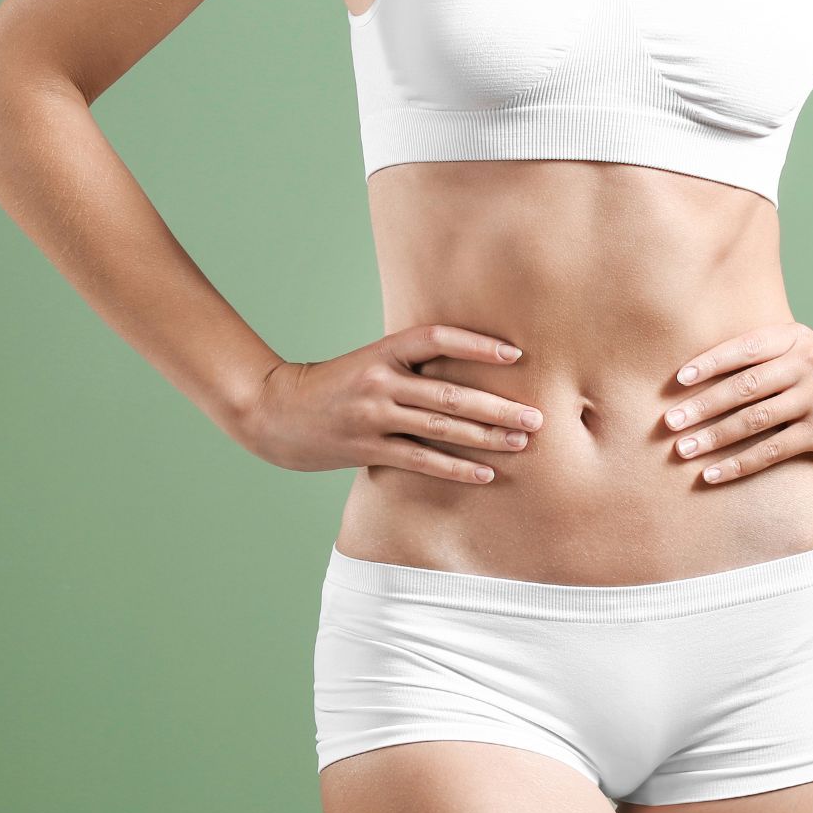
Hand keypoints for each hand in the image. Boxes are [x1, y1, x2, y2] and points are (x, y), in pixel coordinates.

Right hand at [234, 324, 544, 483]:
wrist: (275, 412)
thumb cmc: (333, 386)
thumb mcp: (369, 362)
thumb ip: (410, 364)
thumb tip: (467, 370)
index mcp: (383, 350)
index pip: (437, 338)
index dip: (477, 343)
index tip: (515, 354)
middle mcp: (380, 380)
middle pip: (450, 392)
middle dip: (498, 405)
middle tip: (537, 415)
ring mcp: (373, 416)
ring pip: (441, 427)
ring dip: (487, 437)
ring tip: (523, 442)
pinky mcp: (367, 449)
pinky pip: (421, 460)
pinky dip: (456, 468)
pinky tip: (485, 474)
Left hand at [661, 322, 812, 482]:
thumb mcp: (811, 354)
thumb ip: (771, 357)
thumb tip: (707, 374)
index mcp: (797, 339)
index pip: (744, 348)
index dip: (708, 363)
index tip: (676, 380)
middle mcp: (806, 364)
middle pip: (743, 386)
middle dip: (701, 405)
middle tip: (668, 422)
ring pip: (753, 420)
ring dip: (713, 437)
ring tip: (682, 450)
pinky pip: (772, 450)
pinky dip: (738, 464)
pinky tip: (713, 474)